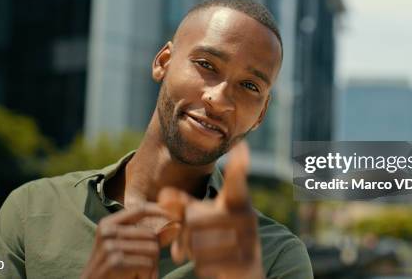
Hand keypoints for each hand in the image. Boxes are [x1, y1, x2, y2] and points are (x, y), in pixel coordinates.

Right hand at [80, 203, 171, 278]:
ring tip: (137, 274)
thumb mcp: (129, 249)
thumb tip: (177, 226)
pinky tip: (134, 278)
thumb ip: (151, 237)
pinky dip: (146, 275)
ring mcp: (109, 246)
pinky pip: (147, 264)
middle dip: (154, 254)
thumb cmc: (113, 271)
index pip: (140, 209)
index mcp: (108, 224)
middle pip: (151, 234)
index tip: (175, 217)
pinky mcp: (115, 261)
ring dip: (151, 267)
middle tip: (143, 268)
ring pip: (152, 249)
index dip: (160, 210)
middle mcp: (107, 231)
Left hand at [158, 142, 263, 278]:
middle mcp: (247, 217)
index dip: (238, 165)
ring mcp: (249, 241)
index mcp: (236, 201)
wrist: (242, 274)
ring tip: (197, 253)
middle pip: (194, 219)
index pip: (236, 181)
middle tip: (185, 241)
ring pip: (197, 244)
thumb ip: (180, 205)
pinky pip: (206, 264)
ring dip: (191, 252)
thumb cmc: (217, 238)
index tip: (240, 145)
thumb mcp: (199, 218)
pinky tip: (208, 267)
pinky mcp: (245, 263)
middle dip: (184, 233)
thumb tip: (163, 196)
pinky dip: (200, 267)